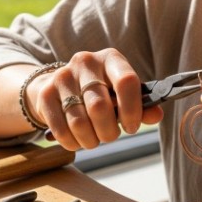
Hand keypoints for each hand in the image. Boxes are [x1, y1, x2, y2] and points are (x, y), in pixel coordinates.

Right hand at [25, 50, 163, 150]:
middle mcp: (85, 62)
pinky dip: (72, 142)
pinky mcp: (45, 94)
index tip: (131, 127)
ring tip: (94, 139)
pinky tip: (77, 140)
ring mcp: (62, 76)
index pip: (127, 81)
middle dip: (108, 132)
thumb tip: (156, 115)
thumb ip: (142, 105)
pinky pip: (61, 129)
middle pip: (100, 107)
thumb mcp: (121, 93)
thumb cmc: (100, 91)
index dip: (132, 110)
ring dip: (90, 140)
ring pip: (79, 122)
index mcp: (111, 59)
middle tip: (110, 135)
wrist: (59, 85)